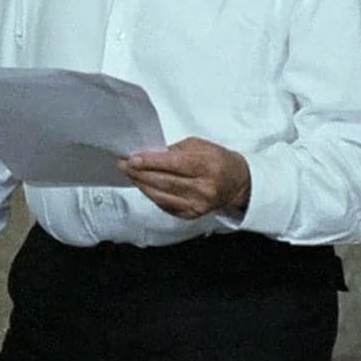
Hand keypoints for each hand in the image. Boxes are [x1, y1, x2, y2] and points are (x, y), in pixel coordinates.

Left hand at [118, 136, 250, 219]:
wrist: (237, 183)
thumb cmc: (217, 160)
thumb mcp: (200, 146)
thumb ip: (175, 150)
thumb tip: (149, 154)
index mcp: (208, 167)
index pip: (174, 164)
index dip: (150, 162)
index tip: (132, 158)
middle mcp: (204, 189)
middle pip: (164, 181)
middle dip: (140, 173)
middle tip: (123, 164)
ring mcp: (198, 205)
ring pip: (161, 195)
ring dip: (141, 184)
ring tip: (129, 174)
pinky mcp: (192, 215)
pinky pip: (165, 205)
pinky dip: (151, 194)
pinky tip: (143, 185)